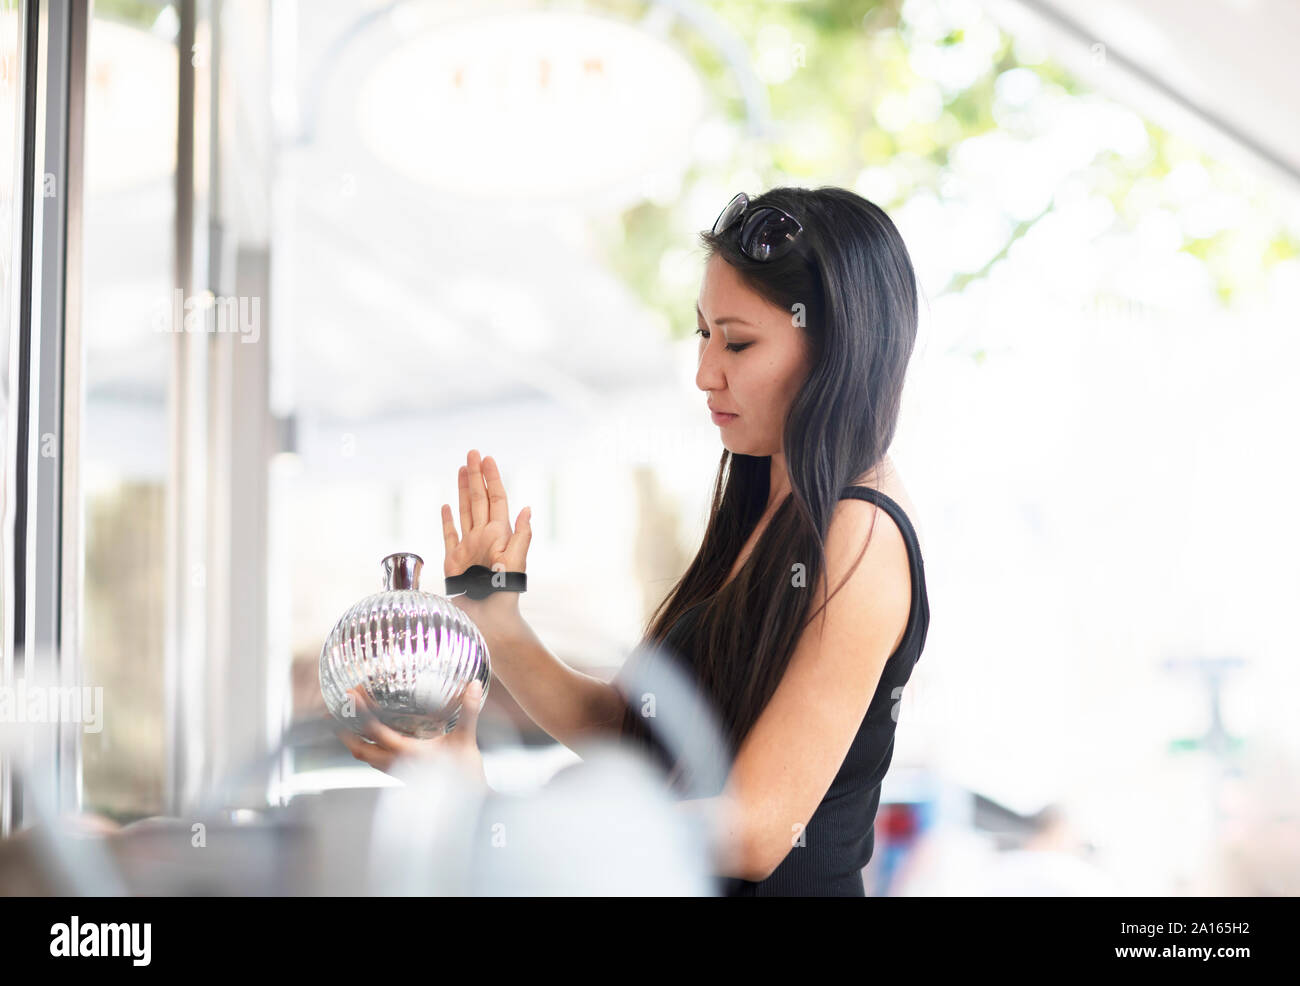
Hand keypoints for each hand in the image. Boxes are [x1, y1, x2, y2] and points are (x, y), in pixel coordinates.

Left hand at [336, 683, 487, 790]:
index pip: (374, 729)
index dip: (360, 710)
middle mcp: (396, 763)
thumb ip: (468, 711)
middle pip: (358, 748)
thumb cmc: (465, 774)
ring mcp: (396, 771)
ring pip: (364, 757)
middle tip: (331, 712)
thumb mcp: (466, 740)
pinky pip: (374, 761)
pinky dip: (365, 747)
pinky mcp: (400, 775)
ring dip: (351, 740)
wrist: (466, 805)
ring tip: (343, 724)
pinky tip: (371, 739)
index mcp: (406, 752)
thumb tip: (474, 685)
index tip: (351, 693)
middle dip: (342, 730)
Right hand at [442, 449, 531, 628]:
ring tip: (461, 469)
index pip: (496, 499)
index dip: (492, 478)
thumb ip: (522, 536)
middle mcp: (484, 537)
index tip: (487, 458)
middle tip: (472, 453)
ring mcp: (468, 547)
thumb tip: (528, 508)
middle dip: (476, 476)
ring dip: (463, 490)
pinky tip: (447, 505)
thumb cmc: (505, 594)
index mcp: (500, 535)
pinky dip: (448, 519)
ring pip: (465, 511)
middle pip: (479, 500)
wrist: (488, 620)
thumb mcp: (517, 563)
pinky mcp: (454, 561)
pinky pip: (450, 534)